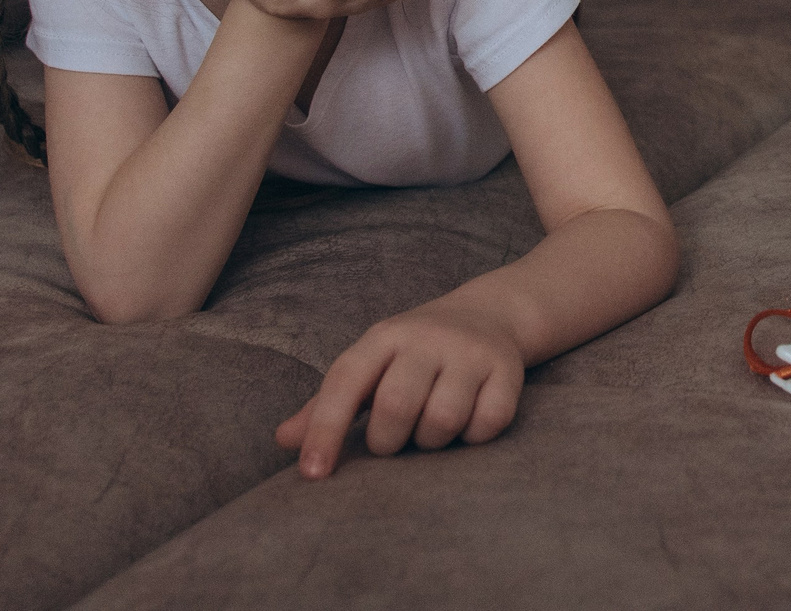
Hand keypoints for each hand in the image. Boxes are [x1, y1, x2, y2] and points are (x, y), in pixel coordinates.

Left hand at [277, 299, 527, 476]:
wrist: (490, 315)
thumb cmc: (414, 354)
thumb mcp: (370, 367)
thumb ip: (327, 405)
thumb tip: (282, 440)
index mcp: (384, 336)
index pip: (345, 382)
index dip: (325, 430)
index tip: (313, 475)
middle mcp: (427, 337)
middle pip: (396, 406)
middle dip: (389, 442)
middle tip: (394, 441)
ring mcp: (470, 351)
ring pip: (442, 419)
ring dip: (431, 441)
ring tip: (430, 429)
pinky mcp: (507, 370)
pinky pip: (487, 424)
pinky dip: (473, 437)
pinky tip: (467, 423)